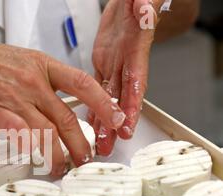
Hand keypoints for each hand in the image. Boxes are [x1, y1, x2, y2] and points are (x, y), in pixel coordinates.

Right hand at [0, 24, 125, 174]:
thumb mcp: (20, 61)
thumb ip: (40, 83)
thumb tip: (53, 105)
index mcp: (42, 66)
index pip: (83, 84)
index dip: (104, 103)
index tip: (117, 117)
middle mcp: (32, 81)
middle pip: (67, 117)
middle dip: (81, 143)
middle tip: (86, 158)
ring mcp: (13, 96)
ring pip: (46, 130)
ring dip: (57, 154)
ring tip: (61, 167)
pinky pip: (16, 130)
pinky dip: (28, 144)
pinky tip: (35, 155)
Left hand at [90, 0, 162, 155]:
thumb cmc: (140, 0)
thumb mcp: (142, 2)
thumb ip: (144, 8)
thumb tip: (144, 10)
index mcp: (136, 50)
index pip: (135, 81)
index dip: (131, 104)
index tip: (127, 123)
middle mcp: (127, 63)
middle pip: (122, 97)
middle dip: (116, 123)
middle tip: (110, 144)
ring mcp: (116, 64)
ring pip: (109, 97)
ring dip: (104, 120)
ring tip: (100, 142)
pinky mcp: (104, 62)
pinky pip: (98, 87)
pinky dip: (93, 104)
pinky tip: (89, 120)